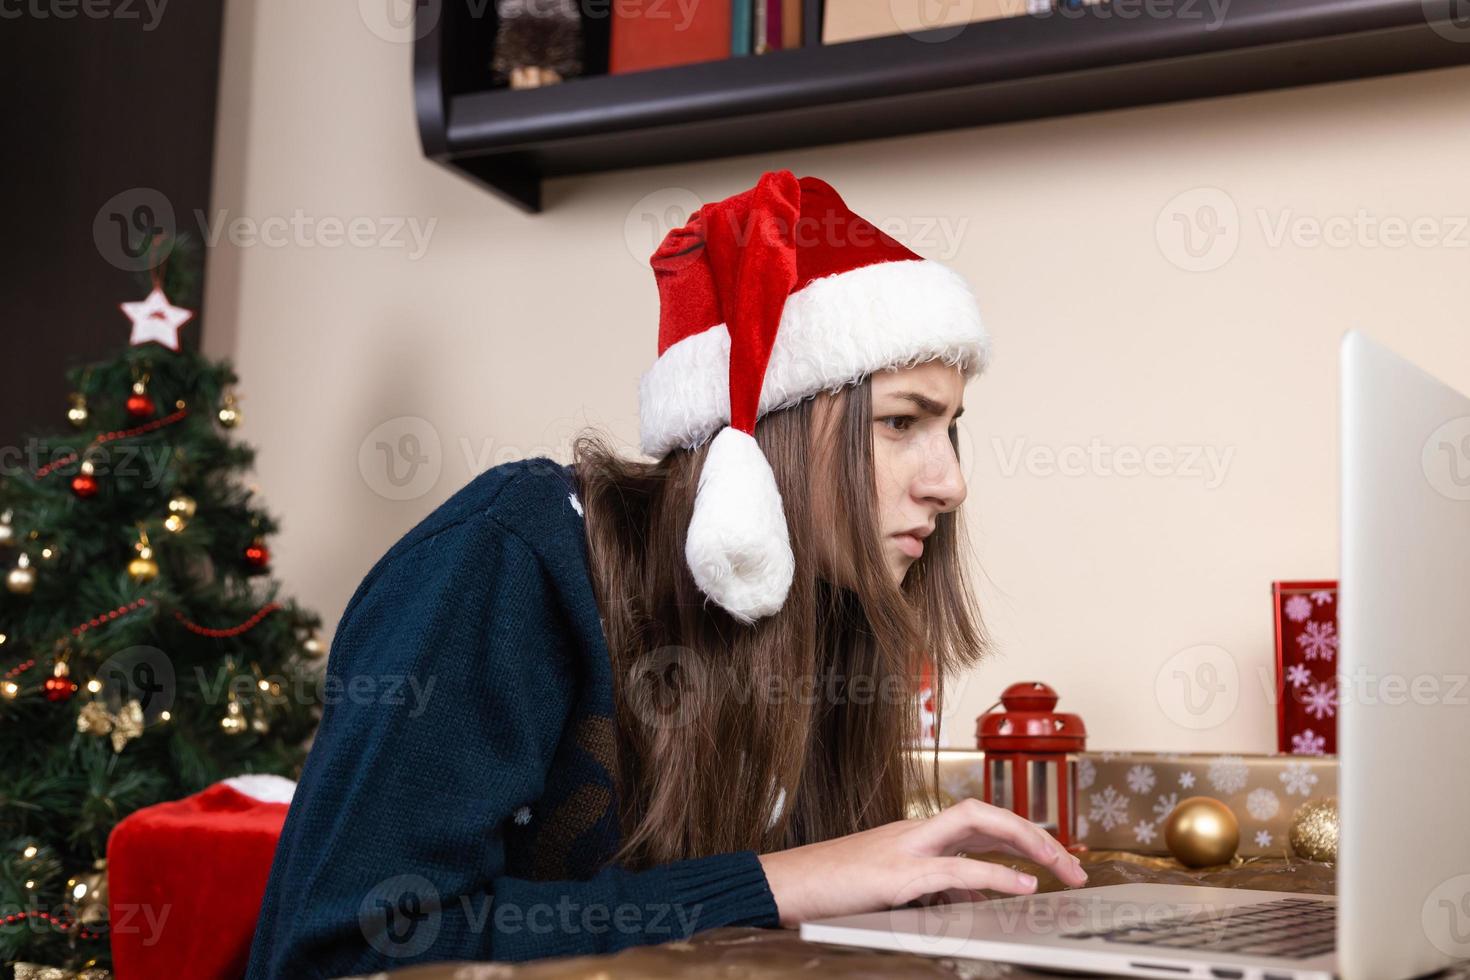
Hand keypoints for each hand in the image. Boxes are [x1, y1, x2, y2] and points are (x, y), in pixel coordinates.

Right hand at [756, 797, 1087, 926]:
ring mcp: (904, 847)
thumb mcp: (890, 892)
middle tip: (1075, 865)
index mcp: (913, 836)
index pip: (978, 822)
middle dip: (1035, 834)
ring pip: (977, 823)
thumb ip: (932, 890)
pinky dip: (993, 875)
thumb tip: (974, 902)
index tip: (1054, 859)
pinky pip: (954, 868)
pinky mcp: (894, 873)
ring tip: (1063, 869)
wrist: (777, 888)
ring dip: (1027, 843)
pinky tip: (1022, 887)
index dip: (1019, 834)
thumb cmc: (827, 893)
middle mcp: (913, 832)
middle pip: (986, 814)